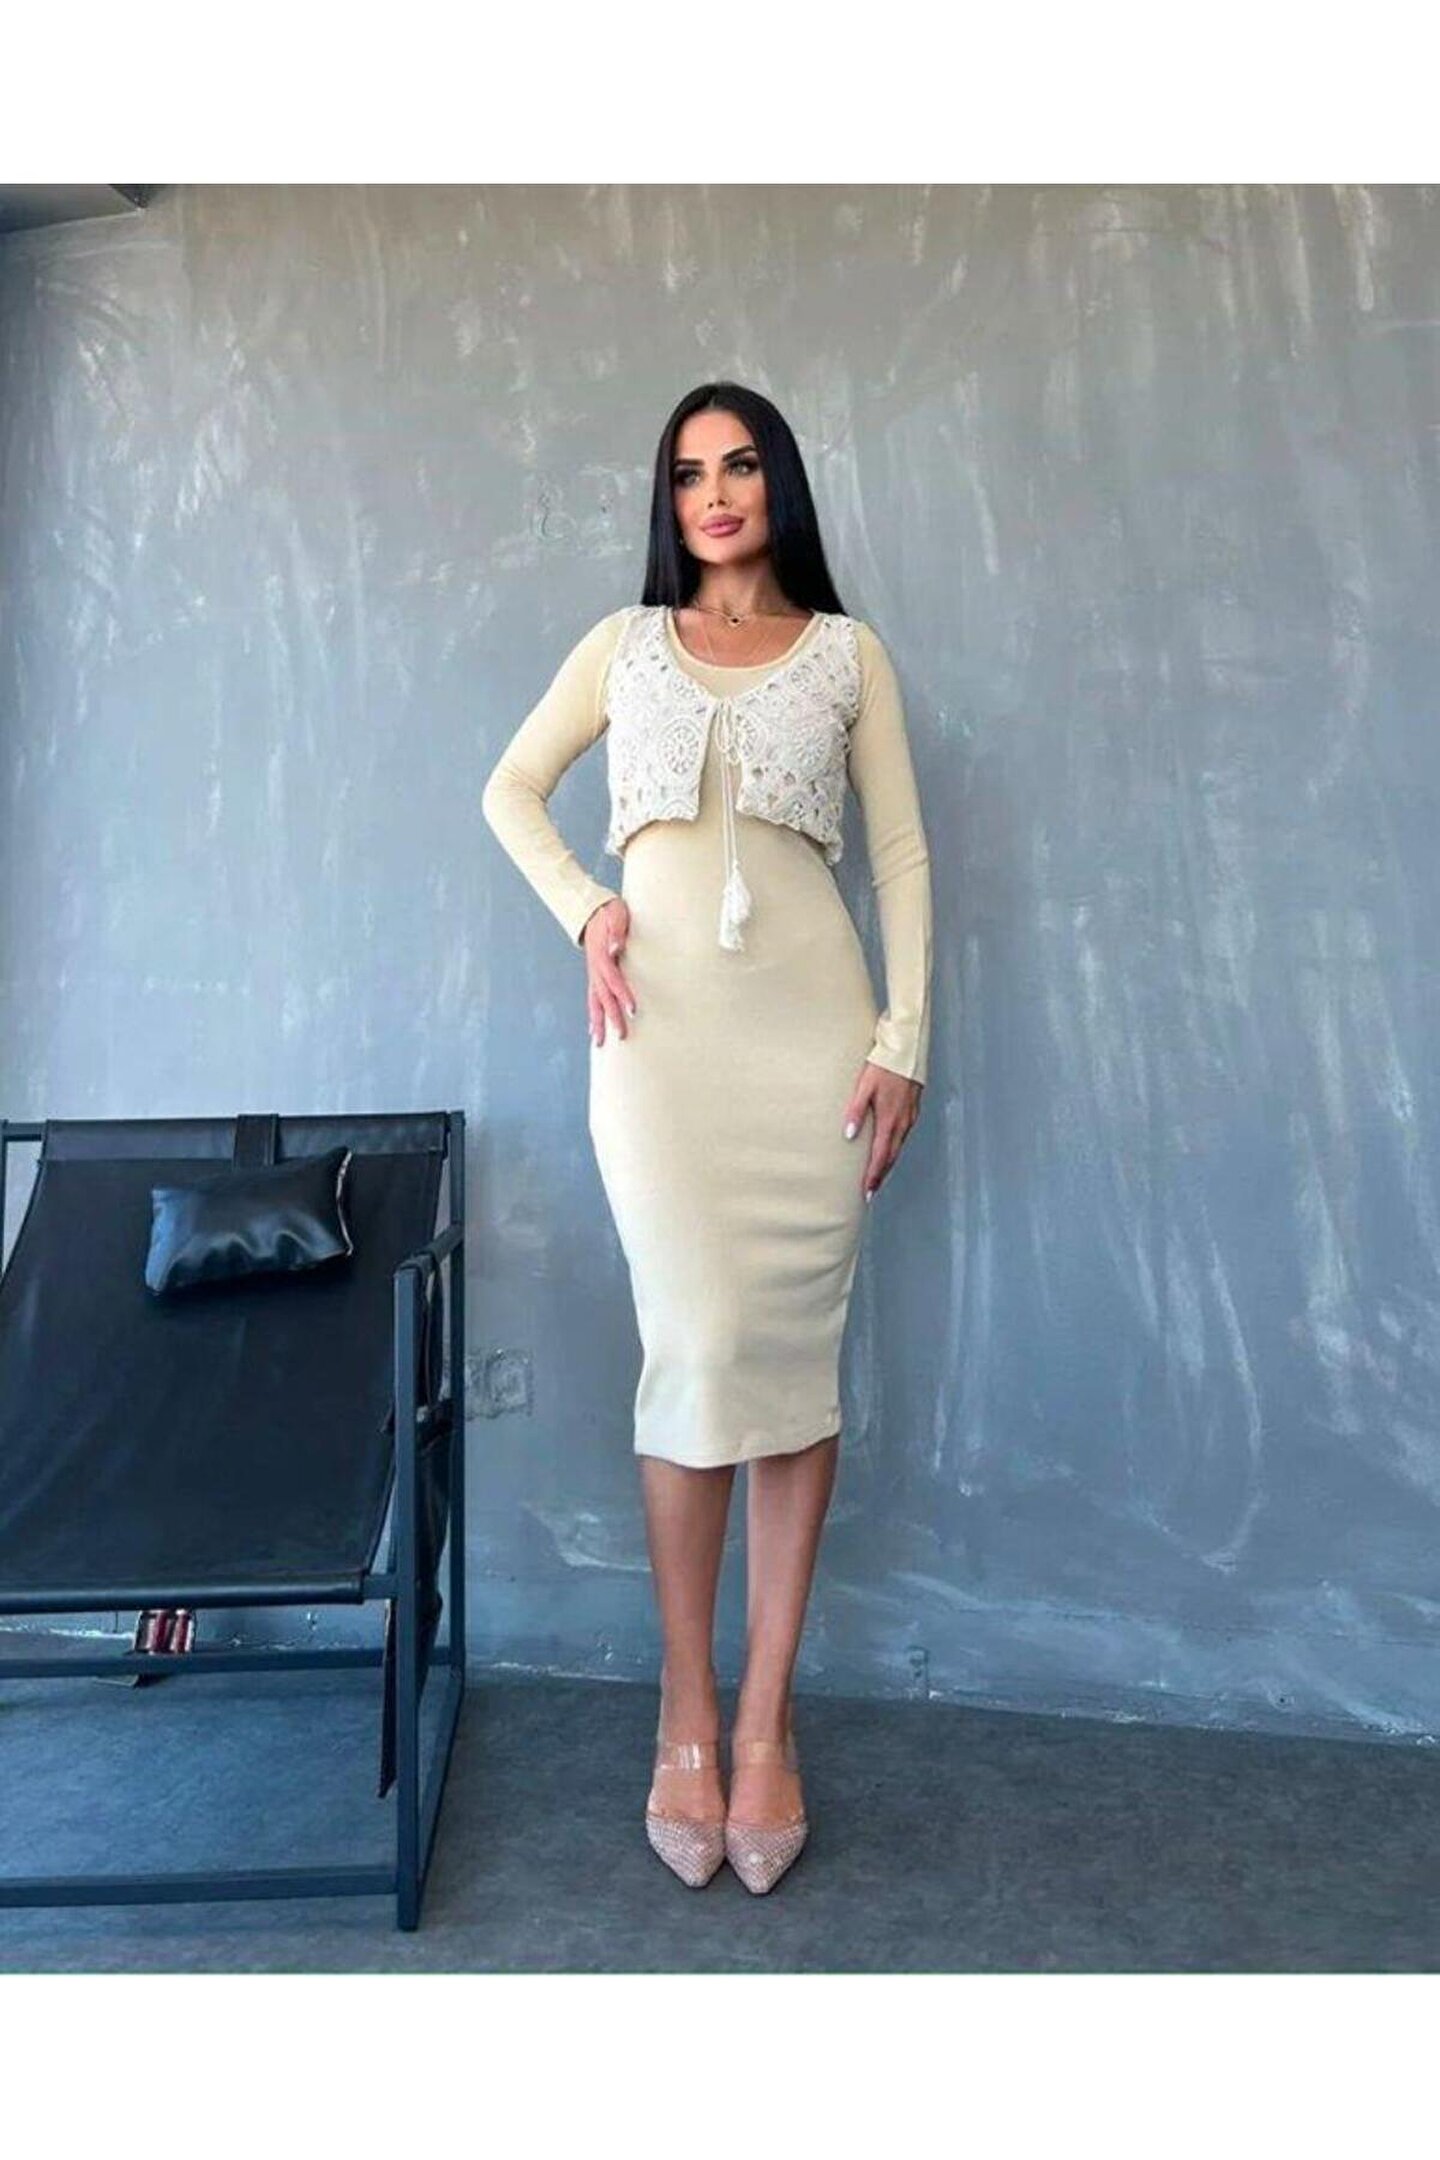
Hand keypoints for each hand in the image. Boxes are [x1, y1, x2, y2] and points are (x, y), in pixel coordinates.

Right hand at [584, 897, 636, 1045]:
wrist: (591, 912)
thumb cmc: (608, 914)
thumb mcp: (615, 916)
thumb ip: (616, 932)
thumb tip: (616, 948)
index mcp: (602, 958)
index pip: (615, 980)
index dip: (623, 996)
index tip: (633, 1010)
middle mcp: (595, 970)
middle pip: (605, 998)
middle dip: (613, 1017)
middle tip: (622, 1035)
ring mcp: (593, 975)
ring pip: (594, 1003)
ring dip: (598, 1023)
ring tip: (600, 1043)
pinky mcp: (593, 977)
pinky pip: (592, 1000)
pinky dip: (592, 1015)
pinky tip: (594, 1030)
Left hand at [842, 1061, 922, 1200]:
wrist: (907, 1050)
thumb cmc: (883, 1066)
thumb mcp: (864, 1087)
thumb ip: (855, 1111)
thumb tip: (848, 1135)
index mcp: (889, 1120)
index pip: (880, 1155)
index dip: (873, 1175)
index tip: (867, 1192)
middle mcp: (902, 1122)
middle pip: (891, 1156)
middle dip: (880, 1175)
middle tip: (871, 1190)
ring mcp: (909, 1116)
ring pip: (899, 1147)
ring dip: (888, 1163)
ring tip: (877, 1175)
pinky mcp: (913, 1109)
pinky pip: (903, 1135)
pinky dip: (895, 1148)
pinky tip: (889, 1148)